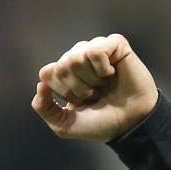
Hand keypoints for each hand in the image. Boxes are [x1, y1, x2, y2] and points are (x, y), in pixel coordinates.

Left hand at [31, 34, 157, 141]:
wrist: (129, 124)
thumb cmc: (99, 122)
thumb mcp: (63, 124)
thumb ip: (44, 108)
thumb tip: (40, 85)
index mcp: (64, 73)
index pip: (47, 72)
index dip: (62, 91)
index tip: (78, 101)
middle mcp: (78, 57)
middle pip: (61, 66)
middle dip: (77, 88)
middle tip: (94, 94)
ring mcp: (96, 49)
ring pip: (76, 57)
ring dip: (90, 79)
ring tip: (103, 85)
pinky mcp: (115, 44)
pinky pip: (95, 50)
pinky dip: (102, 68)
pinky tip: (112, 73)